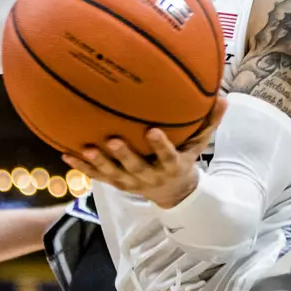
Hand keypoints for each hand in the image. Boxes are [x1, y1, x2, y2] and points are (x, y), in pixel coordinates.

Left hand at [64, 93, 227, 207]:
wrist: (173, 193)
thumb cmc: (185, 159)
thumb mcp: (200, 144)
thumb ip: (209, 122)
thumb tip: (224, 97)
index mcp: (172, 166)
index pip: (168, 156)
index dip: (161, 147)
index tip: (154, 132)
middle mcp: (150, 176)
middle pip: (136, 167)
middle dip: (124, 155)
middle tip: (112, 140)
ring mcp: (131, 182)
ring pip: (114, 174)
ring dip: (99, 163)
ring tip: (86, 149)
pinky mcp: (117, 183)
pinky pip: (98, 176)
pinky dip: (83, 167)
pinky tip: (66, 156)